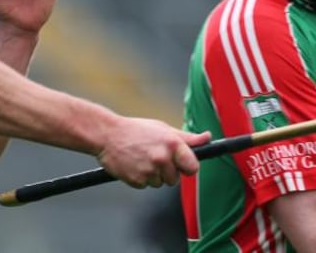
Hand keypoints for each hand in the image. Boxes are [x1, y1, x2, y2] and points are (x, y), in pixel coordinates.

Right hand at [96, 118, 210, 188]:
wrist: (107, 135)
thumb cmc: (136, 130)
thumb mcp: (163, 129)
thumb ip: (187, 138)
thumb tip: (208, 138)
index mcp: (172, 144)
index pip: (193, 167)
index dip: (187, 167)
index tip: (181, 164)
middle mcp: (163, 158)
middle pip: (176, 179)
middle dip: (167, 171)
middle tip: (154, 157)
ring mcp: (149, 171)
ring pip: (160, 183)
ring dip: (153, 175)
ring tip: (142, 159)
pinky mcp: (137, 180)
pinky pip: (146, 186)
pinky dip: (141, 179)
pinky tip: (133, 165)